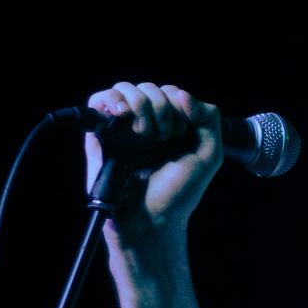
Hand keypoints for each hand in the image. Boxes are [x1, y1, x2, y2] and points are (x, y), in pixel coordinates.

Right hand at [85, 81, 223, 245]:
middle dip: (161, 107)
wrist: (151, 218)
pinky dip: (112, 99)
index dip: (179, 104)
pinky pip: (99, 100)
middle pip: (150, 88)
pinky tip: (125, 115)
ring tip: (145, 133)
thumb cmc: (179, 192)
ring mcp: (122, 128)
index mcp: (171, 126)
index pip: (172, 92)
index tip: (181, 132)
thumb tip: (181, 94)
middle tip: (164, 137)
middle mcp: (146, 124)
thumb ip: (209, 118)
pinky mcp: (100, 135)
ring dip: (140, 104)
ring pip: (126, 89)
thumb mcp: (209, 154)